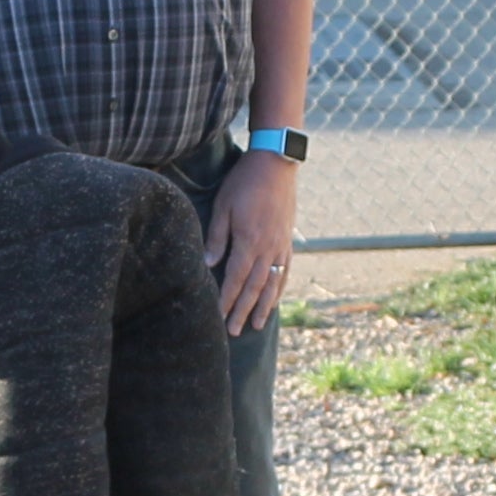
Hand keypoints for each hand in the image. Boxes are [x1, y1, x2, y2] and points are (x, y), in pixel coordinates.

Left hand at [208, 149, 299, 334]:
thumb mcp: (224, 206)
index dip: (226, 300)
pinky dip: (279, 288)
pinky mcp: (288, 240)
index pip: (236, 279)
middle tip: (233, 331)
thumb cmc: (244, 182)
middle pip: (254, 287)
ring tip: (256, 324)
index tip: (217, 317)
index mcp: (250, 241)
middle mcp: (268, 248)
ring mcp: (281, 245)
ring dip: (263, 306)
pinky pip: (285, 271)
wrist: (276, 164)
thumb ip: (217, 237)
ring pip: (272, 283)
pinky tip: (274, 298)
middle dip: (242, 310)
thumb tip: (207, 265)